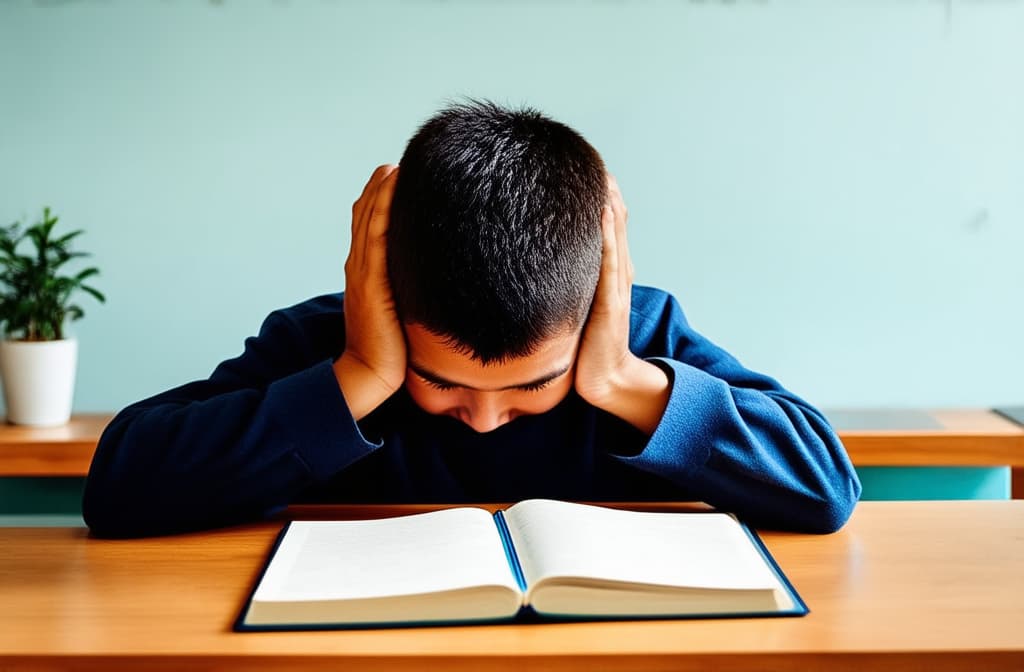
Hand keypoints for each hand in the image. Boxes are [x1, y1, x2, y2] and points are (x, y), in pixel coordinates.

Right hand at [333, 164, 405, 419]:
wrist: (372, 375)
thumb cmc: (392, 350)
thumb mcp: (401, 311)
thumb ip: (408, 290)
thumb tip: (435, 278)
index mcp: (365, 274)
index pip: (368, 228)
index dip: (377, 202)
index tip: (393, 177)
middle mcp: (359, 268)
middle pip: (365, 218)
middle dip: (378, 190)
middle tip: (393, 164)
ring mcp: (362, 274)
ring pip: (368, 223)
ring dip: (378, 194)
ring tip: (392, 169)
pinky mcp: (371, 283)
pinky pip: (376, 239)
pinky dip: (382, 212)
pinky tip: (392, 193)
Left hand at [574, 174, 669, 434]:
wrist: (603, 381)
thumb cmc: (582, 348)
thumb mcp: (570, 308)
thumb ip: (561, 285)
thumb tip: (531, 264)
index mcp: (607, 275)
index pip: (607, 228)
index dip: (599, 199)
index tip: (585, 170)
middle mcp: (615, 276)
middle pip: (615, 224)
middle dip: (607, 192)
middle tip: (596, 160)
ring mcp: (616, 288)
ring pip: (616, 237)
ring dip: (611, 205)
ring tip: (604, 176)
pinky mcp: (611, 303)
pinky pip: (611, 263)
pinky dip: (610, 235)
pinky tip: (603, 212)